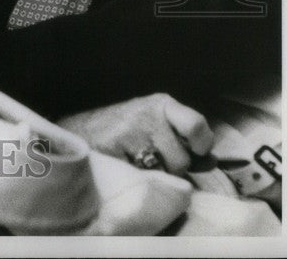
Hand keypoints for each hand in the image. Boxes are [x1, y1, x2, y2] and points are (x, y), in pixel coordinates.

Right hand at [57, 93, 213, 174]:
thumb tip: (211, 160)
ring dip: (153, 177)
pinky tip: (122, 168)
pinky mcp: (110, 150)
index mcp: (160, 104)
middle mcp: (145, 115)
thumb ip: (185, 141)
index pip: (195, 126)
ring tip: (134, 164)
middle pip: (181, 160)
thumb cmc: (122, 131)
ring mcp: (126, 133)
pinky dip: (135, 181)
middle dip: (170, 167)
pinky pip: (140, 180)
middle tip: (148, 159)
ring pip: (162, 174)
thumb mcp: (156, 125)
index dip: (201, 145)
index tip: (196, 152)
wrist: (75, 132)